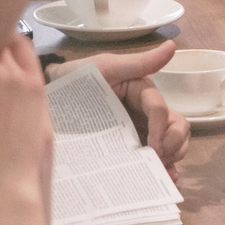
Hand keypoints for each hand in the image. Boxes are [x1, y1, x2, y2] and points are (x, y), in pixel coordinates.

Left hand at [84, 43, 190, 166]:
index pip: (161, 109)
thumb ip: (139, 62)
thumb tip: (172, 46)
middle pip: (177, 127)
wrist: (48, 99)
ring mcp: (140, 130)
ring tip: (162, 172)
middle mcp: (146, 112)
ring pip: (172, 143)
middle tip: (159, 159)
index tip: (154, 147)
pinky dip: (165, 168)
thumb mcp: (105, 68)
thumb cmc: (74, 80)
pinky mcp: (131, 147)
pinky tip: (165, 178)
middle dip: (174, 143)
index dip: (162, 128)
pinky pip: (155, 158)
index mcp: (143, 92)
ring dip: (173, 157)